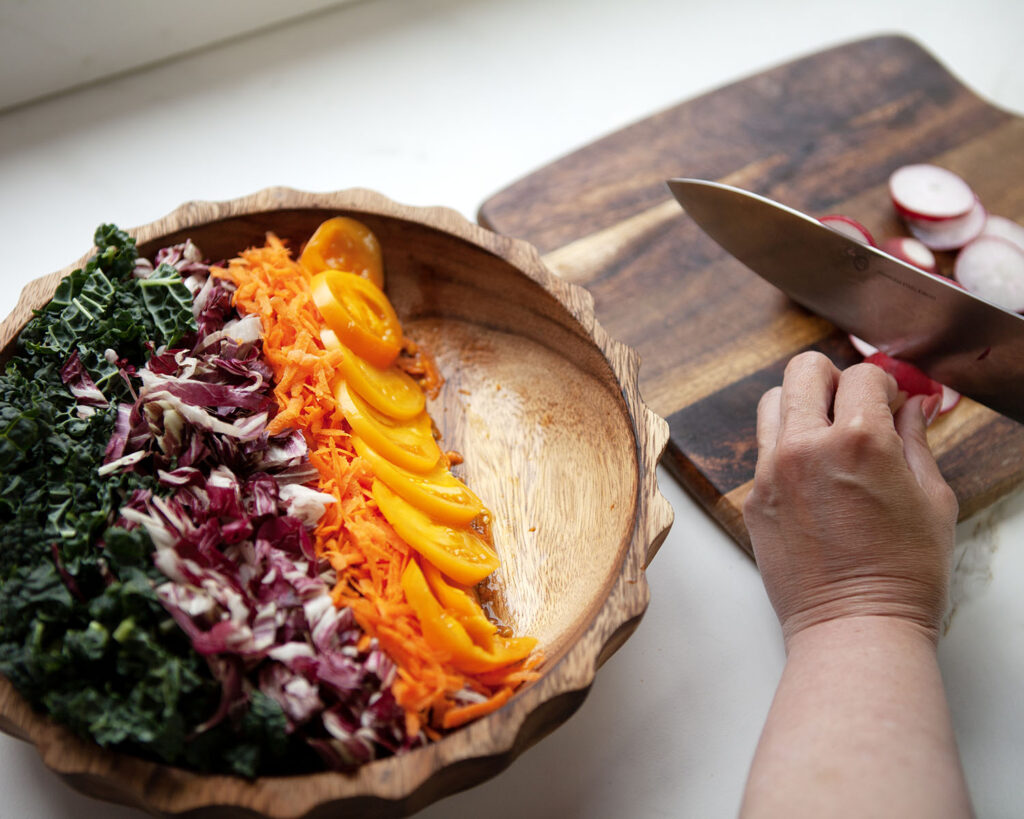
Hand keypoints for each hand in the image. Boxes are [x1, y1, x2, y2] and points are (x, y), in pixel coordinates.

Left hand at [743, 352, 957, 643]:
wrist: (854, 626)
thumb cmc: (905, 572)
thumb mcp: (931, 499)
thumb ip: (916, 441)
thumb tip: (914, 406)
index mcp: (859, 441)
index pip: (863, 375)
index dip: (884, 386)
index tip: (891, 404)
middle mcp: (806, 447)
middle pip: (804, 370)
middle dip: (833, 379)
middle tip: (852, 406)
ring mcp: (771, 472)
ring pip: (772, 402)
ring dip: (800, 407)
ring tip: (824, 436)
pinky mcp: (753, 498)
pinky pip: (763, 451)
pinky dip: (785, 449)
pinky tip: (810, 479)